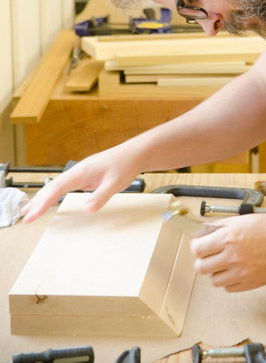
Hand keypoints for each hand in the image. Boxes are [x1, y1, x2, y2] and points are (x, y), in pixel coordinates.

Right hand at [22, 144, 141, 222]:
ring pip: (57, 186)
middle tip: (25, 217)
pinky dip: (54, 195)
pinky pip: (65, 186)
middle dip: (38, 201)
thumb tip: (87, 209)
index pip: (57, 187)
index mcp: (82, 171)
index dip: (44, 201)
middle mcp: (78, 171)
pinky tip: (50, 201)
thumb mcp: (116, 183)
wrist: (134, 154)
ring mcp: (81, 173)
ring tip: (30, 211)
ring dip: (43, 198)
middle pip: (53, 186)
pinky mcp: (85, 177)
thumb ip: (101, 196)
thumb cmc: (125, 164)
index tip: (33, 213)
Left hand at [190, 212, 265, 291]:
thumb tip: (205, 231)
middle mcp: (232, 256)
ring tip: (224, 264)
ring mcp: (241, 272)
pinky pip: (229, 288)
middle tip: (208, 256)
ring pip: (214, 280)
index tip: (200, 246)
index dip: (196, 247)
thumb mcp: (242, 219)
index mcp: (228, 237)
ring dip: (215, 272)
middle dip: (202, 261)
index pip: (197, 249)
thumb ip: (221, 226)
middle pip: (201, 268)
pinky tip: (235, 271)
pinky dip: (229, 281)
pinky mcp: (251, 283)